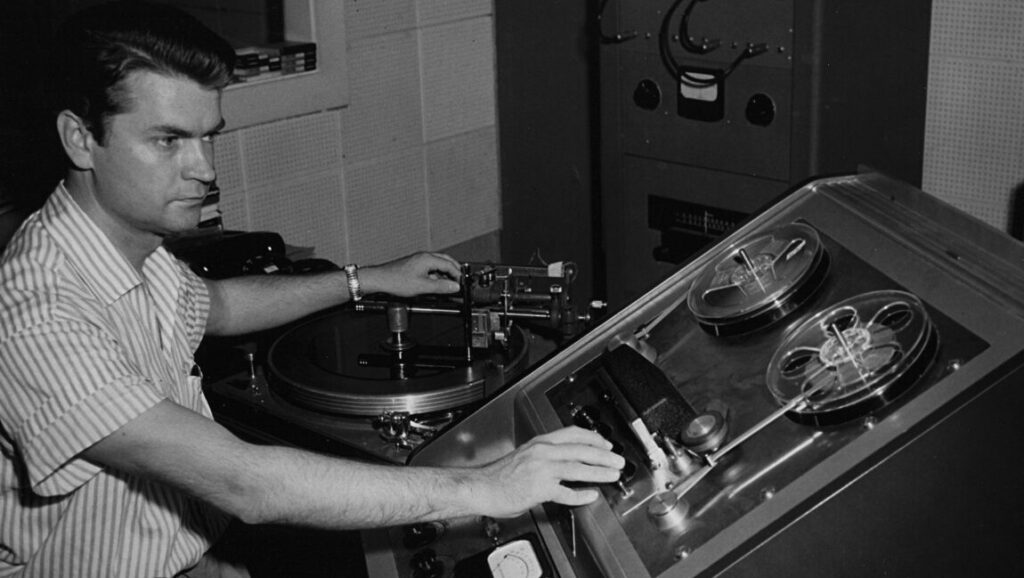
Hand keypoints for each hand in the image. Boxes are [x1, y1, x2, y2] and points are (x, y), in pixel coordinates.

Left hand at [361, 252, 461, 296]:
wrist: (380, 280)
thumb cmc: (396, 280)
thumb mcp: (422, 286)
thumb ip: (440, 286)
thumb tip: (454, 286)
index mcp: (427, 259)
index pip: (449, 264)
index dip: (457, 275)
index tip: (461, 283)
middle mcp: (424, 257)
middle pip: (445, 261)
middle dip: (454, 270)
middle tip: (460, 280)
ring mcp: (419, 260)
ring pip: (438, 264)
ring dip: (445, 273)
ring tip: (449, 284)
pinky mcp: (414, 265)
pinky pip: (430, 268)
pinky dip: (436, 275)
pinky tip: (436, 284)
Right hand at [471, 426, 624, 517]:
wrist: (480, 487)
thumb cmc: (498, 475)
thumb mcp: (523, 456)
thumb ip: (543, 456)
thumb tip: (563, 462)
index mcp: (539, 443)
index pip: (573, 433)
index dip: (593, 437)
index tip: (605, 443)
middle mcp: (542, 452)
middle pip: (581, 449)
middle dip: (604, 455)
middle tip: (617, 460)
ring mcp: (542, 470)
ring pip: (578, 468)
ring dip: (599, 472)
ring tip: (612, 475)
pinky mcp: (539, 489)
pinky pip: (566, 492)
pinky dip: (581, 495)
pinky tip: (591, 495)